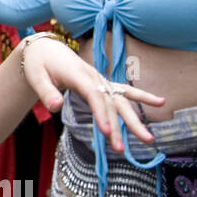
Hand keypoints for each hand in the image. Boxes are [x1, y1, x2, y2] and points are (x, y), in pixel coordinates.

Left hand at [20, 36, 164, 152]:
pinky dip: (142, 97)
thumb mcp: (36, 76)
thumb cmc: (39, 64)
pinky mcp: (103, 83)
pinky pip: (125, 91)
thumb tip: (56, 107)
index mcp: (79, 75)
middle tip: (128, 147)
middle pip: (112, 102)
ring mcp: (101, 80)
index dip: (102, 114)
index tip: (107, 133)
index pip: (95, 96)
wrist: (45, 49)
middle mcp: (95, 77)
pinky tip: (161, 102)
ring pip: (121, 101)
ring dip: (135, 120)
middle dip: (122, 126)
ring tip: (150, 139)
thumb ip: (46, 92)